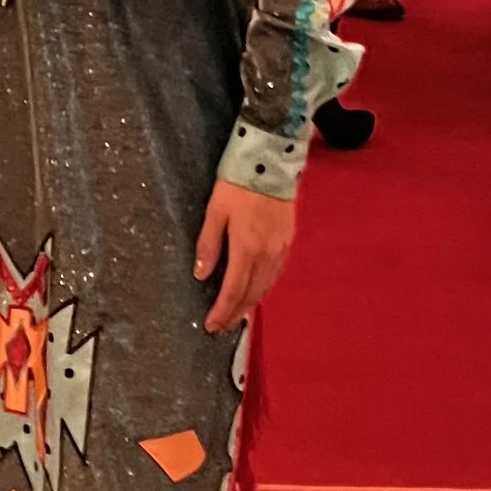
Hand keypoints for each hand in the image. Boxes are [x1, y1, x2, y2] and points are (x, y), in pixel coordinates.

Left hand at [195, 177, 294, 333]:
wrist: (271, 163)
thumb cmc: (238, 185)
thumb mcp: (215, 211)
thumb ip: (209, 245)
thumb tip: (202, 276)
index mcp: (246, 250)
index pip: (233, 291)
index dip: (222, 312)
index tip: (211, 326)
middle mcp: (267, 255)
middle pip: (251, 295)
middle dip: (235, 314)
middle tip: (222, 327)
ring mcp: (281, 250)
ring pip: (266, 287)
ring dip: (250, 304)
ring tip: (236, 315)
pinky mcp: (288, 242)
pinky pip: (275, 275)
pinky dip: (263, 289)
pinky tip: (256, 291)